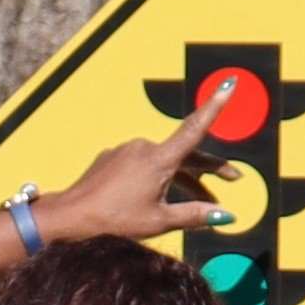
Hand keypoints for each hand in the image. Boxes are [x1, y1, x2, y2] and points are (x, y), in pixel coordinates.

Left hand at [36, 96, 223, 244]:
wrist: (70, 216)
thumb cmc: (113, 220)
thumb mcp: (159, 221)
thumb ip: (195, 215)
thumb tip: (227, 216)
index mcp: (159, 159)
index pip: (195, 128)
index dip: (215, 106)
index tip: (229, 83)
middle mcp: (144, 147)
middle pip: (186, 153)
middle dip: (210, 167)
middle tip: (235, 178)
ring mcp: (127, 150)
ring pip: (164, 161)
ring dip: (184, 177)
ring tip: (202, 198)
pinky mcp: (113, 157)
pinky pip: (143, 164)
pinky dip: (158, 177)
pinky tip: (158, 195)